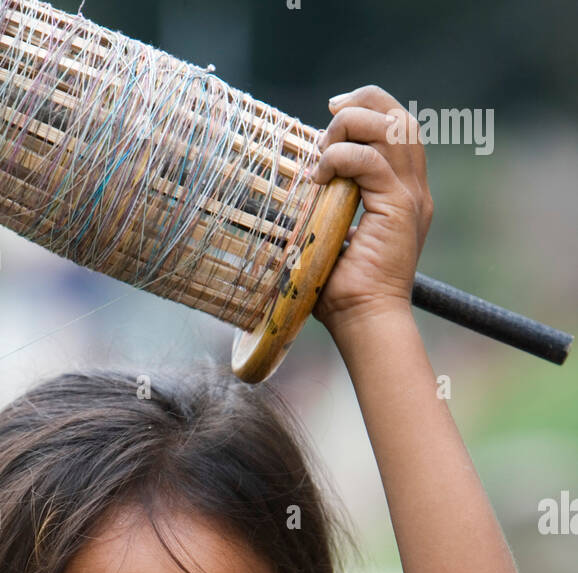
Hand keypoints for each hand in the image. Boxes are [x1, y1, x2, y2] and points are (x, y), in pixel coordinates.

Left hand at [308, 85, 433, 334]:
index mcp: (404, 194)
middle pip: (401, 118)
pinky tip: (320, 176)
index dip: (369, 107)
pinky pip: (371, 161)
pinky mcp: (400, 208)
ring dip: (350, 129)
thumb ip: (332, 202)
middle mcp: (414, 191)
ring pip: (391, 129)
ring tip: (323, 155)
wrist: (363, 321)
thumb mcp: (334, 234)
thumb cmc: (342, 290)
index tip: (333, 110)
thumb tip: (307, 180)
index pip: (399, 128)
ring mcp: (411, 198)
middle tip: (328, 115)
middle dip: (362, 104)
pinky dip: (342, 158)